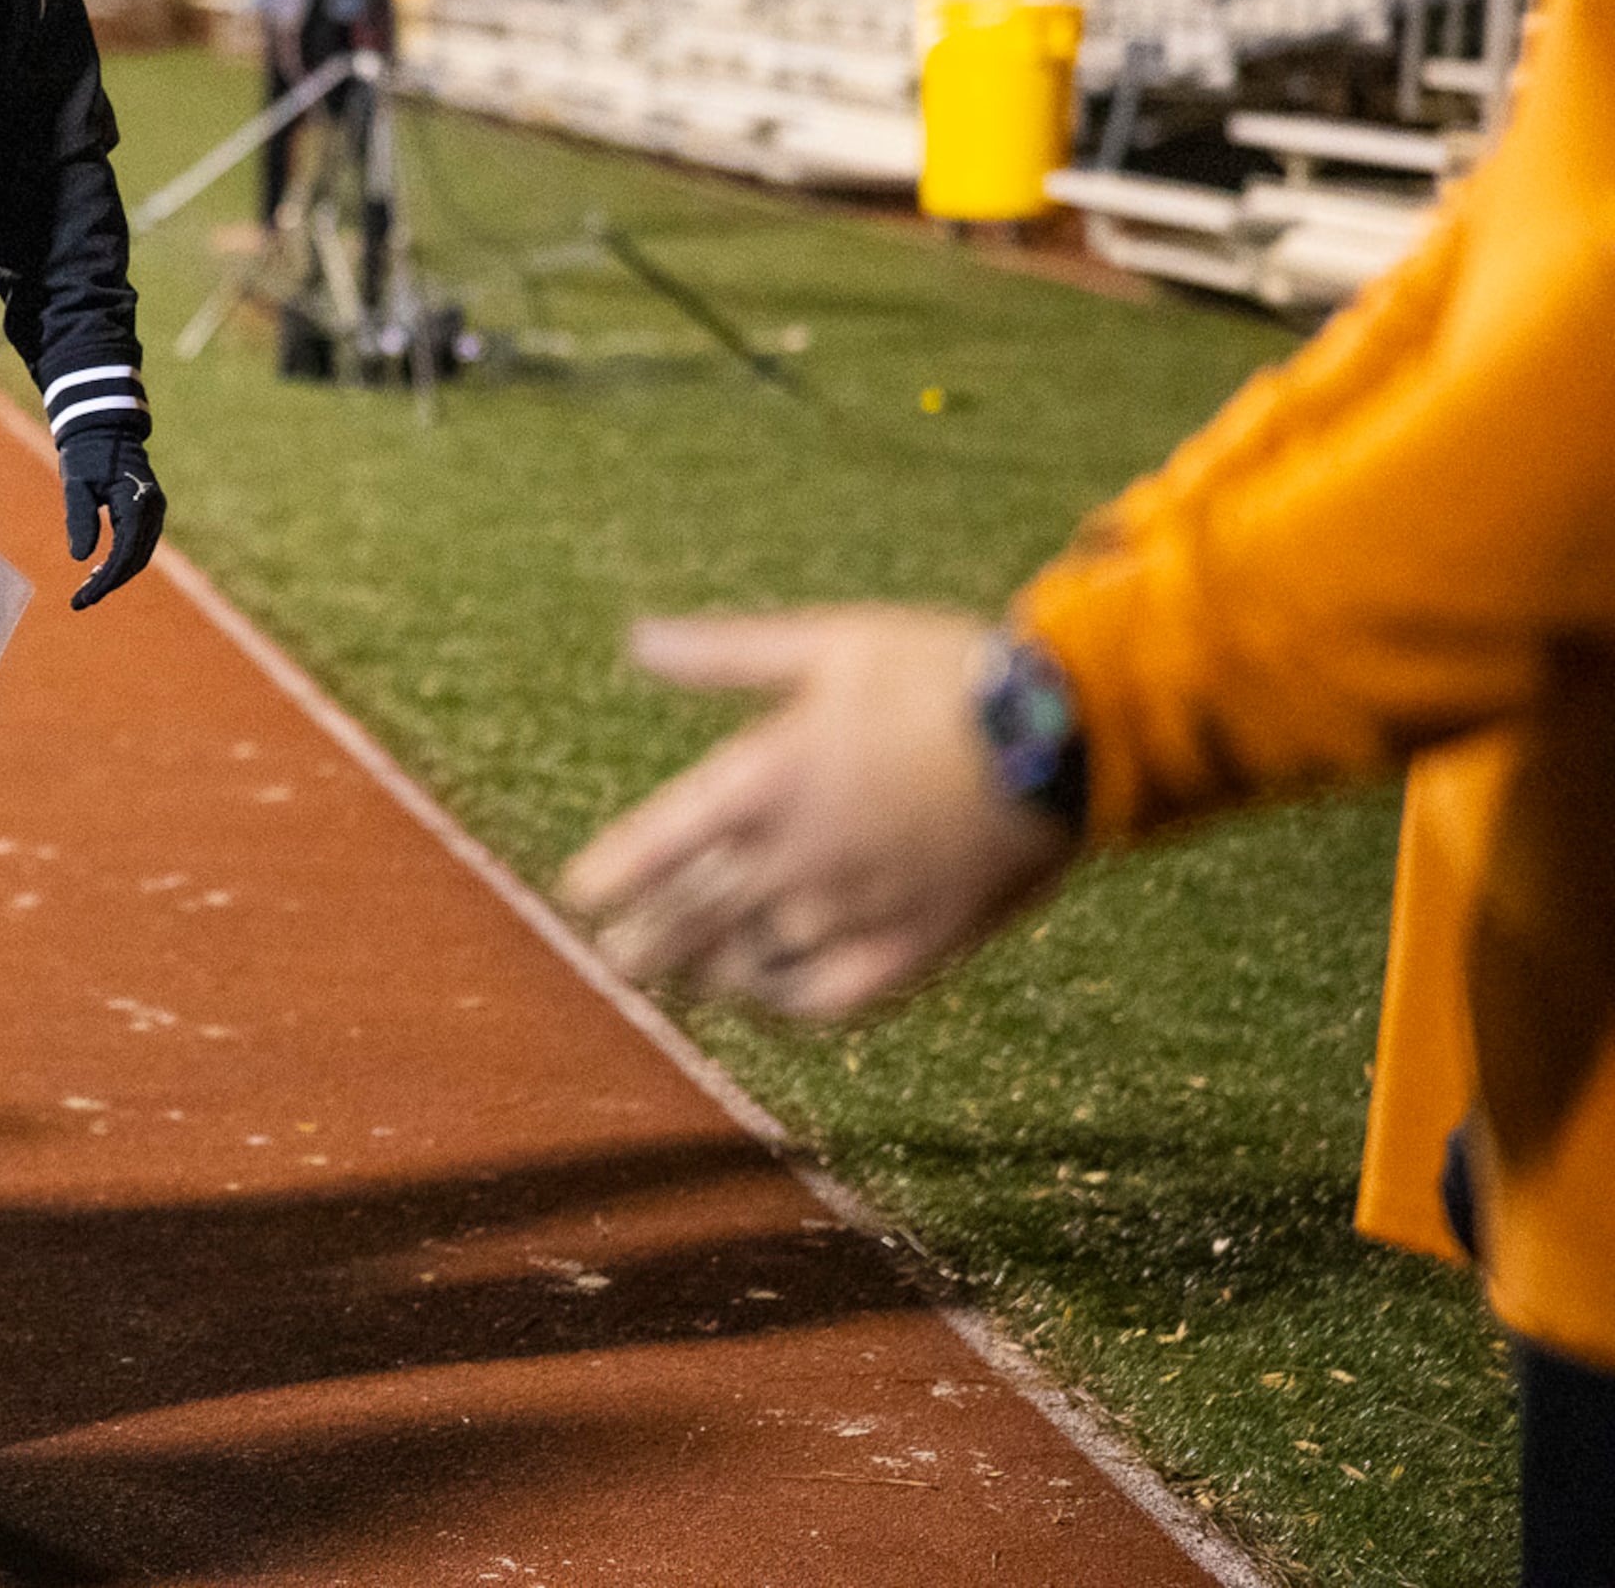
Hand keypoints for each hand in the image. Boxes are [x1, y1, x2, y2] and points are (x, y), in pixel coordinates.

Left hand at [60, 431, 164, 611]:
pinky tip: (97, 572)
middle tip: (81, 601)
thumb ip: (79, 518)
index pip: (125, 554)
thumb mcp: (76, 484)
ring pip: (140, 556)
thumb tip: (80, 558)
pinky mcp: (148, 512)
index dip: (105, 581)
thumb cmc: (87, 454)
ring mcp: (154, 511)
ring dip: (115, 576)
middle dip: (109, 583)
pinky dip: (120, 562)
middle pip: (136, 560)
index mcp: (138, 502)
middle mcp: (153, 509)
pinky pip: (138, 545)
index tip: (83, 599)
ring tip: (87, 590)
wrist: (103, 429)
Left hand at [557, 606, 1080, 1023]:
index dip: (610, 878)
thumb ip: (724, 654)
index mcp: (766, 777)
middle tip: (616, 957)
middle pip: (692, 917)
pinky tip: (770, 1001)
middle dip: (647, 941)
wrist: (1067, 732)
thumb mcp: (827, 644)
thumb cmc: (942, 675)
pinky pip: (831, 997)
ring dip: (705, 973)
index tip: (579, 898)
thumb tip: (636, 641)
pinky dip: (789, 1005)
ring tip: (679, 980)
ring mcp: (855, 906)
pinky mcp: (916, 945)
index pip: (656, 847)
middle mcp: (797, 853)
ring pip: (751, 962)